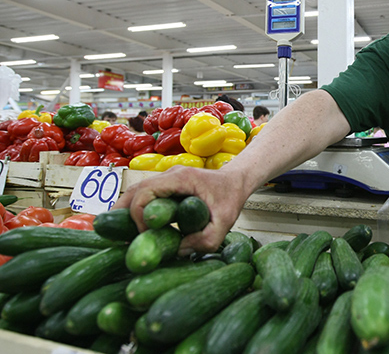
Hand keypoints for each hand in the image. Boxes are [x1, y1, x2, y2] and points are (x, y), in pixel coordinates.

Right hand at [113, 164, 248, 254]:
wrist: (236, 181)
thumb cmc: (231, 198)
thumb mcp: (225, 223)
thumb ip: (205, 240)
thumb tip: (177, 251)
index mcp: (180, 179)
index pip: (145, 192)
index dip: (138, 215)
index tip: (144, 235)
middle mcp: (169, 175)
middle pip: (133, 190)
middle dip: (121, 213)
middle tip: (115, 237)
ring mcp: (166, 178)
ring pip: (135, 191)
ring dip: (124, 211)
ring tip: (117, 234)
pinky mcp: (166, 185)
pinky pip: (143, 195)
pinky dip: (133, 209)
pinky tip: (130, 227)